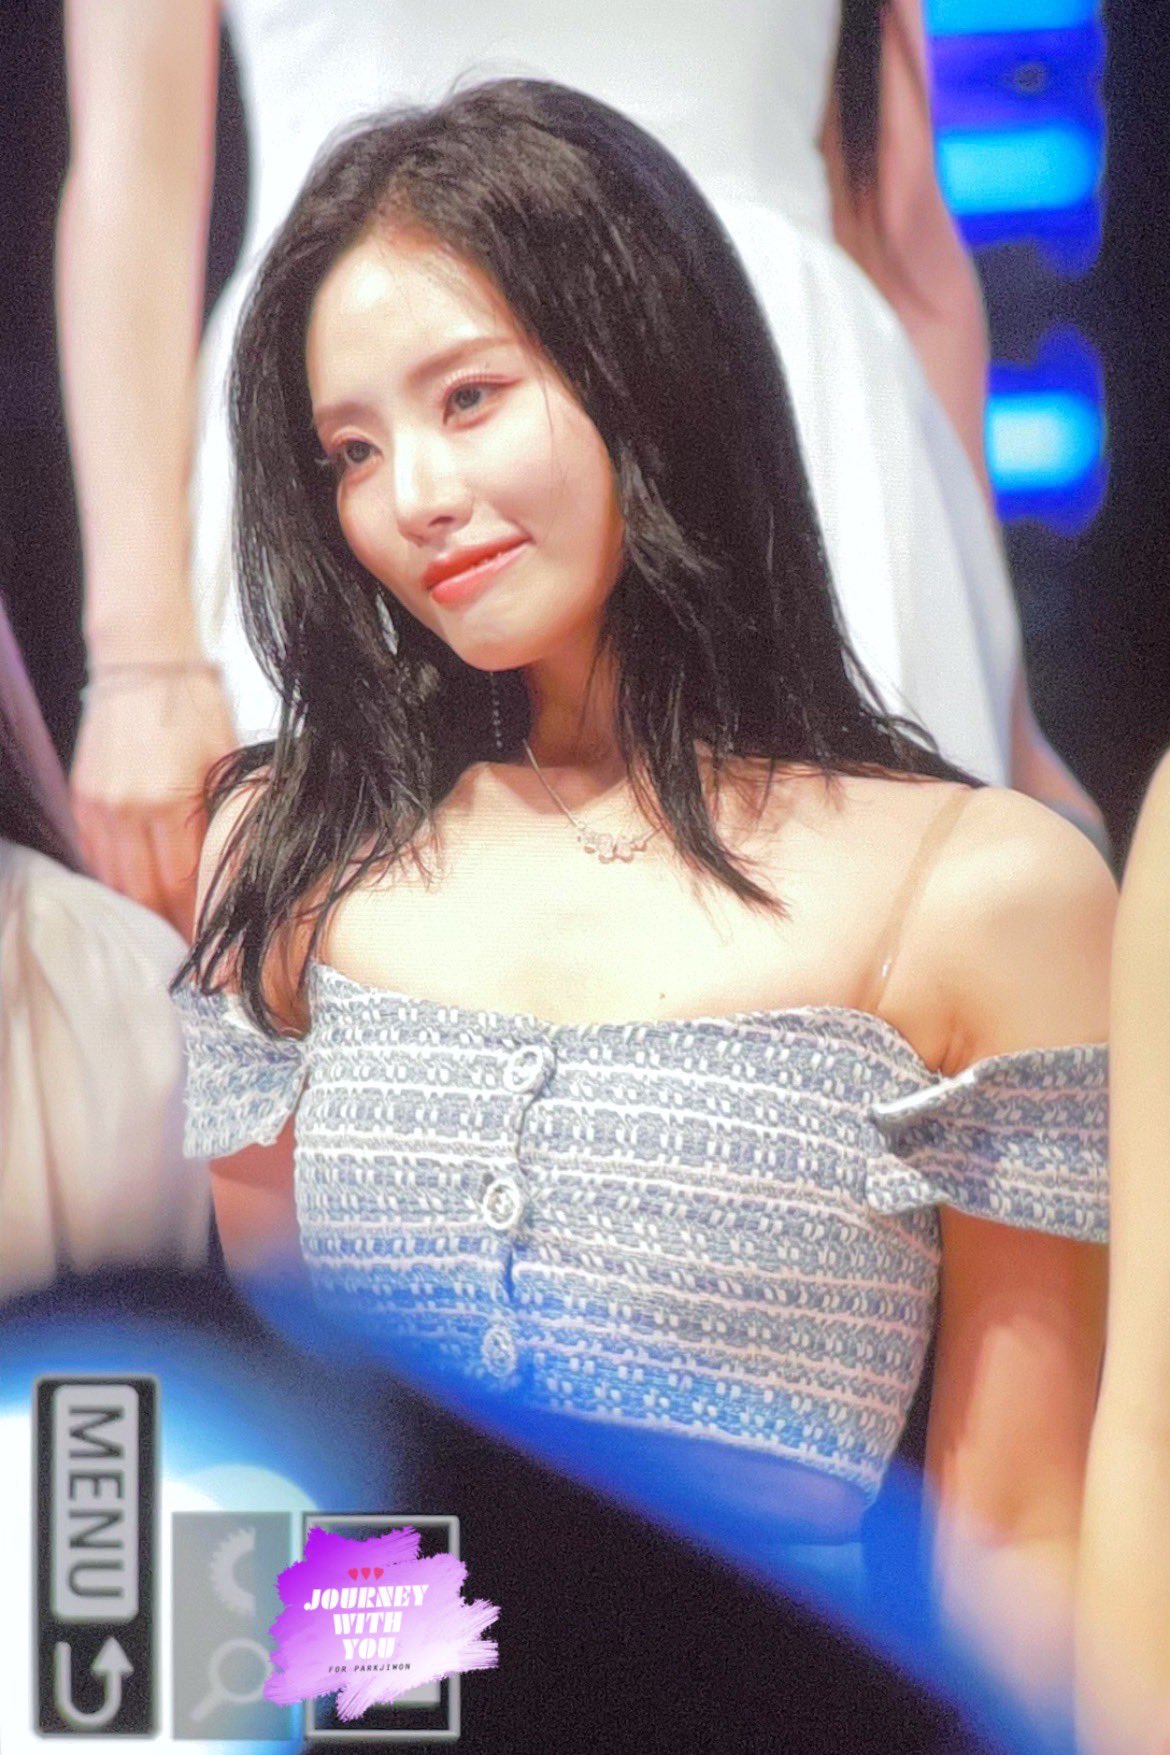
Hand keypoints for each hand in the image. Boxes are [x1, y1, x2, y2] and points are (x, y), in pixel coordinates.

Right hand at [70, 665, 238, 938]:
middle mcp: (129, 812)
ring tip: (163, 932)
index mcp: (171, 804)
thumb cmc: (198, 707)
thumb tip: (230, 873)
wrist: (145, 660)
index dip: (197, 920)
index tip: (212, 943)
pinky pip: (95, 856)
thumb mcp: (226, 763)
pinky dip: (114, 880)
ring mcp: (98, 806)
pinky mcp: (80, 798)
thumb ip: (223, 819)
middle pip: (147, 893)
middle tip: (192, 951)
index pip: (183, 885)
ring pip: (116, 881)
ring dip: (140, 910)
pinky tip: (133, 895)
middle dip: (170, 925)